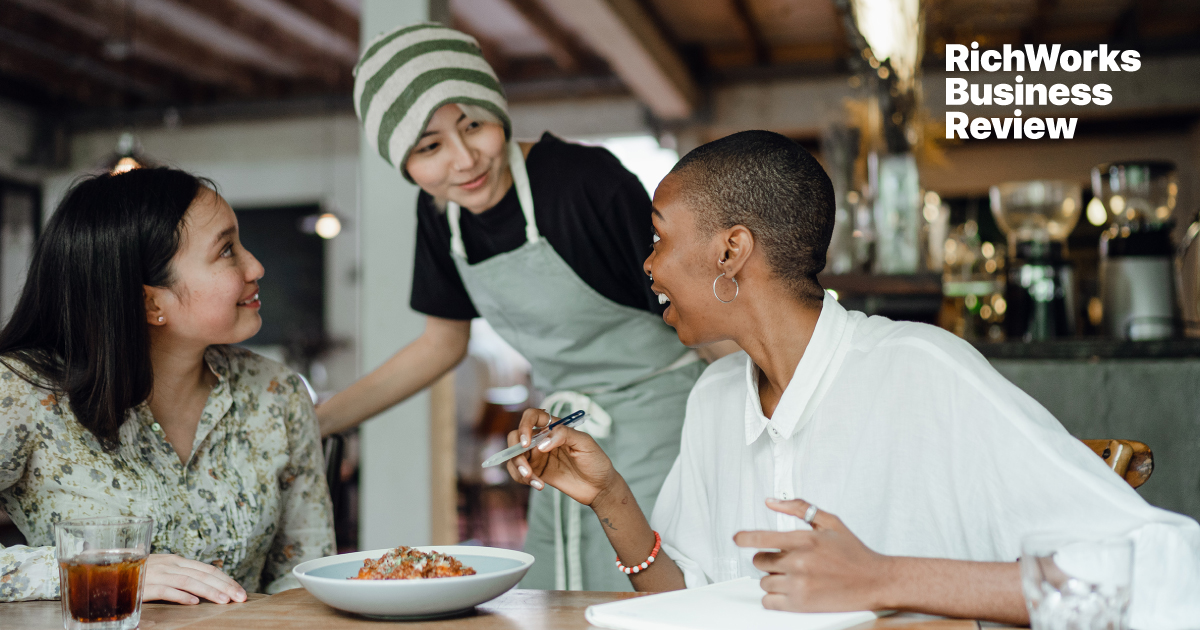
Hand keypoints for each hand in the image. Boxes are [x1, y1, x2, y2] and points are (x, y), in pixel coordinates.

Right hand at [143, 554, 247, 604]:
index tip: (240, 591)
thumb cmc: (139, 574)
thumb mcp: (163, 572)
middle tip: (240, 597)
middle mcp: (170, 564)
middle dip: (225, 586)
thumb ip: (182, 577)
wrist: (107, 570)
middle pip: (203, 575)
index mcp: (177, 561)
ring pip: (189, 582)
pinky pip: (165, 590)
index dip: (226, 579)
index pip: (208, 570)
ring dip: (209, 591)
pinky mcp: (144, 585)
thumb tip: (205, 588)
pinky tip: (193, 603)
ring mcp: (157, 573)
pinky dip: (180, 596)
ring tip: (224, 601)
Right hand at [505, 408, 617, 505]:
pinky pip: (519, 473)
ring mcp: (537, 456)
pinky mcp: (536, 472)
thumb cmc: (596, 461)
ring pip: (514, 456)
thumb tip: (541, 444)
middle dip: (515, 452)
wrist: (600, 487)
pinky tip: (539, 485)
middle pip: (515, 437)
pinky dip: (523, 479)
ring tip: (534, 481)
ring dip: (518, 468)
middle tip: (526, 468)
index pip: (532, 417)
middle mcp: (542, 439)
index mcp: (554, 427)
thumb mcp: (585, 443)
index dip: (525, 425)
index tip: (527, 442)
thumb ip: (564, 435)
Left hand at [733, 499, 892, 612]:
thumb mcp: (829, 522)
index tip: (737, 538)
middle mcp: (799, 562)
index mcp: (804, 540)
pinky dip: (773, 597)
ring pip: (764, 582)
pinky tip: (787, 590)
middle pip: (760, 561)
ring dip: (773, 578)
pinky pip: (769, 601)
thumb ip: (799, 508)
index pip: (762, 538)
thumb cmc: (853, 552)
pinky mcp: (800, 605)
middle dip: (768, 559)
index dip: (745, 538)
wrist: (875, 581)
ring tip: (793, 575)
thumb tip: (772, 501)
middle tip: (785, 560)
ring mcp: (799, 585)